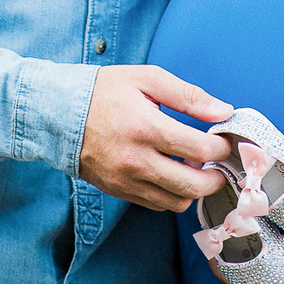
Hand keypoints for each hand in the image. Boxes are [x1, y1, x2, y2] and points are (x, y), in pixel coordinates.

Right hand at [79, 65, 232, 211]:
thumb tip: (222, 111)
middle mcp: (137, 160)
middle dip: (216, 178)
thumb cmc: (104, 91)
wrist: (58, 114)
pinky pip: (157, 205)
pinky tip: (173, 174)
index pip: (200, 149)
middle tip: (219, 164)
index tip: (224, 141)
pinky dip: (172, 195)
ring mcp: (127, 180)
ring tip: (195, 169)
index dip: (221, 147)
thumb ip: (188, 95)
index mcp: (146, 127)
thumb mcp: (147, 78)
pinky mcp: (119, 191)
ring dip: (194, 189)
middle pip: (193, 186)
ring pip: (177, 202)